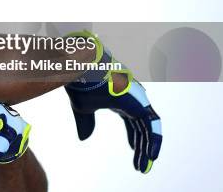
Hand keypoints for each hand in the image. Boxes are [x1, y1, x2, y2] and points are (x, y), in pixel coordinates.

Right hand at [64, 31, 162, 172]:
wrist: (80, 68)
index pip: (133, 124)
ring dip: (148, 148)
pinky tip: (151, 156)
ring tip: (146, 166)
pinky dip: (153, 141)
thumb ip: (86, 123)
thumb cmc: (81, 83)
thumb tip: (84, 138)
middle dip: (142, 147)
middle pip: (142, 128)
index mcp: (120, 101)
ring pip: (149, 128)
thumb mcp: (83, 108)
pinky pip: (152, 124)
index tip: (135, 153)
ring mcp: (137, 100)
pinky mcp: (139, 101)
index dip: (135, 140)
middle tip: (142, 165)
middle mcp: (131, 100)